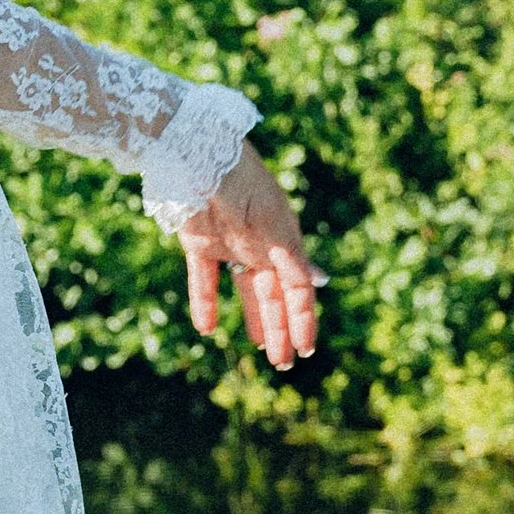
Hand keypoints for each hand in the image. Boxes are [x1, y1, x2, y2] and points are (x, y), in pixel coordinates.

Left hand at [180, 144, 323, 372]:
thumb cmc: (238, 179)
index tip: (306, 349)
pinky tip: (206, 328)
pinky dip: (205, 302)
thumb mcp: (268, 219)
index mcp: (284, 237)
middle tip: (284, 363)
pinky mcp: (199, 243)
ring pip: (245, 290)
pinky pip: (204, 279)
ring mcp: (230, 244)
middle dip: (280, 328)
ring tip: (258, 348)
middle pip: (273, 295)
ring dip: (252, 318)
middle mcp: (261, 244)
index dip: (302, 318)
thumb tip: (320, 282)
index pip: (298, 288)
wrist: (192, 150)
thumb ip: (290, 253)